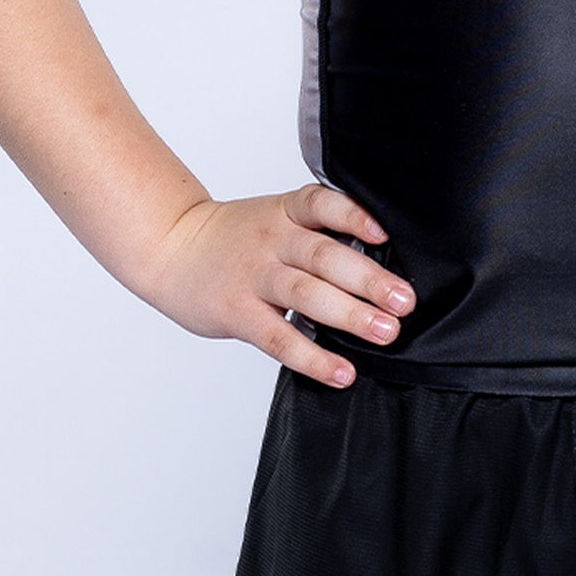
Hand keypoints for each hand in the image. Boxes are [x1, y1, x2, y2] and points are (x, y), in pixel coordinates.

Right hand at [142, 184, 414, 387]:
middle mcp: (272, 240)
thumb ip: (317, 233)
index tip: (385, 235)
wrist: (170, 247)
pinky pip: (279, 338)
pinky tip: (341, 372)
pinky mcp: (238, 313)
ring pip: (306, 295)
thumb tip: (380, 264)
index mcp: (286, 212)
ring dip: (350, 315)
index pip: (323, 204)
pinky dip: (313, 357)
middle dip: (369, 280)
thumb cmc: (236, 237)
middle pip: (325, 256)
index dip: (354, 217)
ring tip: (386, 333)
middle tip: (405, 302)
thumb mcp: (275, 217)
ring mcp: (254, 276)